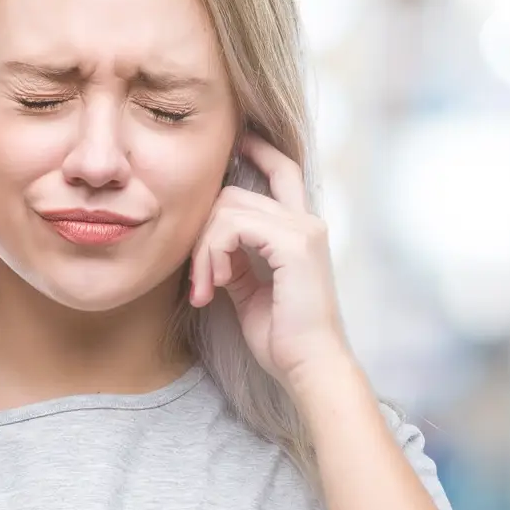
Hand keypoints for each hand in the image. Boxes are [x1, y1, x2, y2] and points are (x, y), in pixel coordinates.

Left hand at [188, 132, 351, 389]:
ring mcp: (303, 229)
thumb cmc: (283, 339)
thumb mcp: (250, 292)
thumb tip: (212, 247)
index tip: (233, 142)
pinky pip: (233, 225)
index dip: (257, 149)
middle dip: (203, 233)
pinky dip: (213, 253)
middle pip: (233, 193)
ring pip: (227, 207)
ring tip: (206, 288)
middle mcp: (307, 222)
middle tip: (199, 280)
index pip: (281, 170)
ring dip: (204, 250)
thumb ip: (236, 261)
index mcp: (301, 231)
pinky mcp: (294, 243)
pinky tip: (216, 285)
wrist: (309, 367)